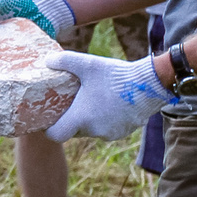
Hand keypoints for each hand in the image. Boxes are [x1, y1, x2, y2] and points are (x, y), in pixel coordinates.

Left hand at [44, 50, 169, 141]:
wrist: (149, 84)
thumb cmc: (115, 75)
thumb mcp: (87, 64)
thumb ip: (63, 61)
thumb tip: (46, 61)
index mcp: (81, 118)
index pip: (56, 135)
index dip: (50, 129)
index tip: (49, 119)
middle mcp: (95, 131)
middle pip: (74, 131)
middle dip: (71, 120)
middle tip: (71, 104)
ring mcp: (111, 133)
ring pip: (92, 130)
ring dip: (89, 120)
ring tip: (92, 100)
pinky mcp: (125, 131)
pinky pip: (108, 129)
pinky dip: (105, 120)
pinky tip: (108, 104)